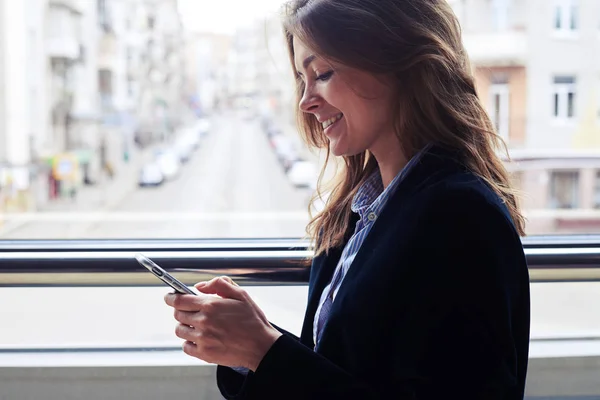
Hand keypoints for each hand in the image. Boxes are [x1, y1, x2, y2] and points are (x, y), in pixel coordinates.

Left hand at [164, 276, 281, 370]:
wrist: (261, 346)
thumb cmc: (252, 320)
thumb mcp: (241, 294)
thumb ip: (219, 284)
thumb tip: (199, 286)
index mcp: (210, 305)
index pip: (179, 300)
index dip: (171, 297)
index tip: (169, 296)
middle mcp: (203, 322)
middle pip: (178, 314)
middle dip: (181, 310)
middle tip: (190, 310)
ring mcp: (203, 339)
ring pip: (180, 330)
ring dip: (185, 325)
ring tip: (197, 324)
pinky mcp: (204, 354)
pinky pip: (186, 346)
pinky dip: (189, 342)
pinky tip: (199, 338)